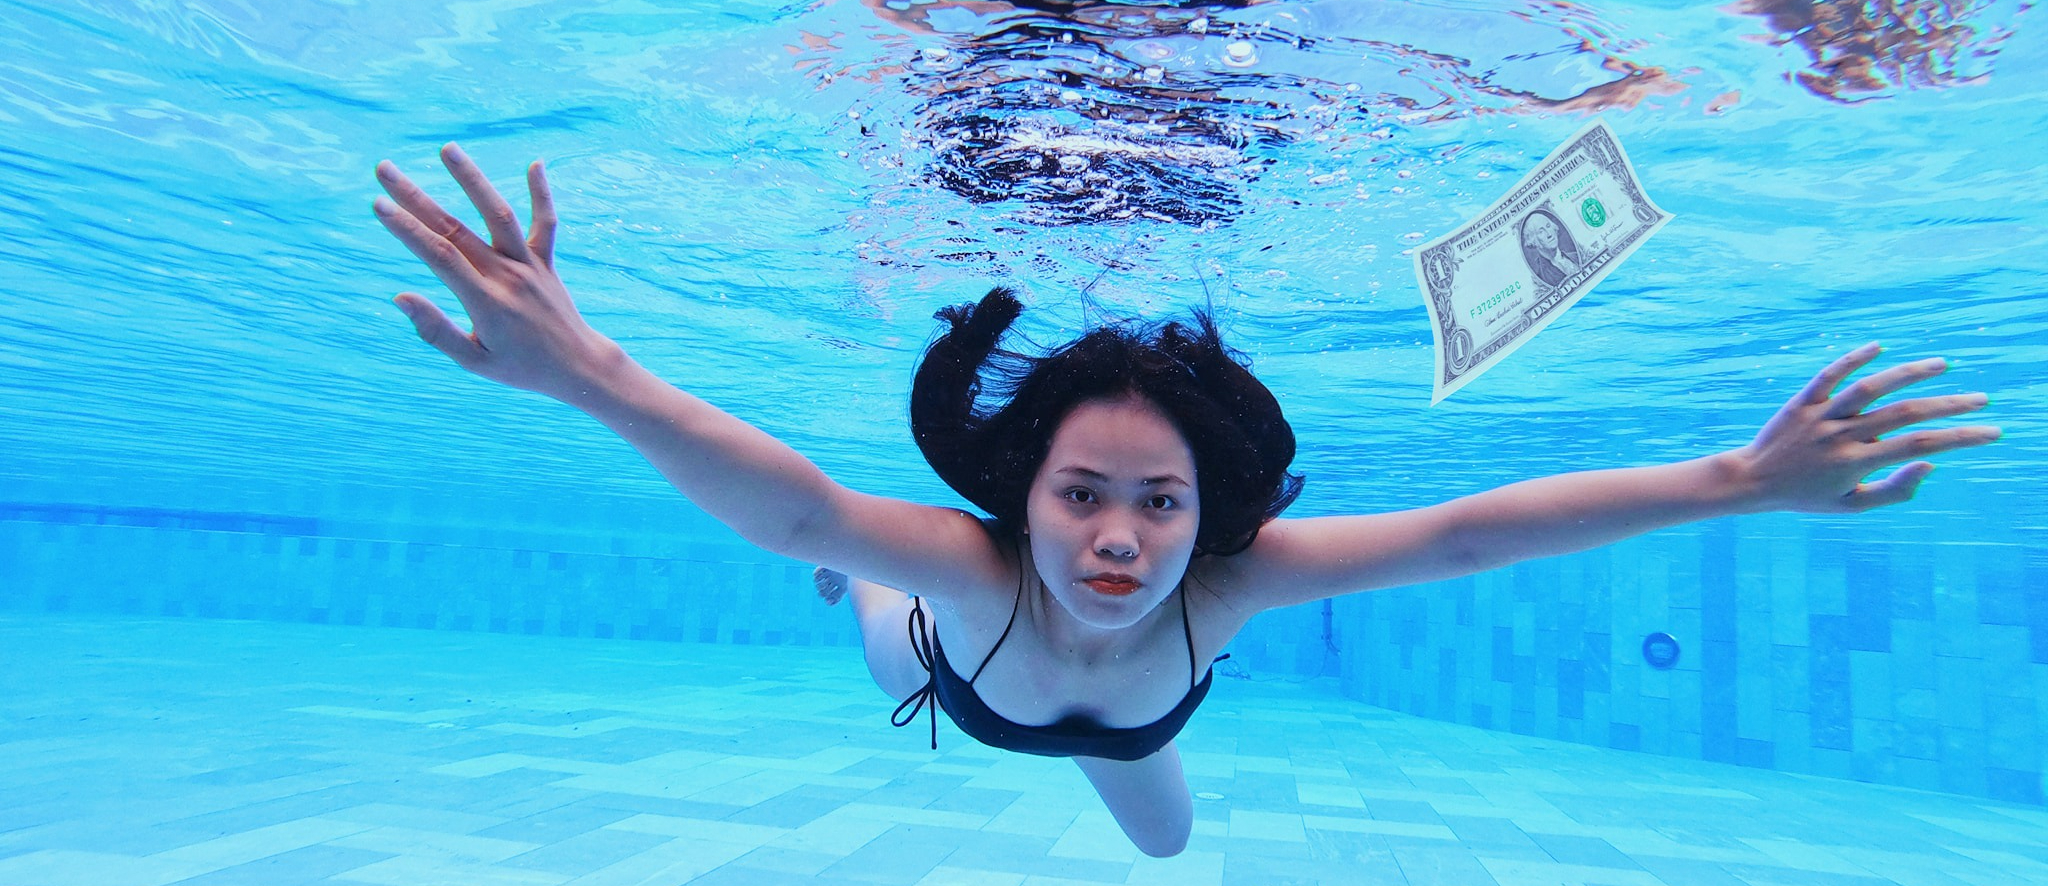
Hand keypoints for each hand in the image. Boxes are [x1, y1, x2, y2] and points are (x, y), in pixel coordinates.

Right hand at [373, 143, 621, 400]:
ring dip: (473, 180)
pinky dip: (541, 194)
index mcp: (485, 302)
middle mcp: (507, 276)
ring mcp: (529, 265)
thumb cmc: (521, 368)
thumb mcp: (474, 362)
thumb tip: (400, 296)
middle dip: (416, 197)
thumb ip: (436, 331)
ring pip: (499, 215)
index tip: (378, 204)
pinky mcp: (546, 262)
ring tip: (447, 148)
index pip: (440, 257)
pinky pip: (546, 224)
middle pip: (456, 229)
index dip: (407, 230)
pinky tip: (535, 163)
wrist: (579, 367)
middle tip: (384, 168)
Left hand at [1735, 343, 2000, 512]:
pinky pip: (1829, 375)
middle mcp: (1841, 436)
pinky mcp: (1801, 401)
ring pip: (1870, 388)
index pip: (1918, 445)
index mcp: (1857, 463)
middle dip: (1948, 405)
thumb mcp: (1852, 506)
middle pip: (1903, 414)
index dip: (1959, 437)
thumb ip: (1894, 489)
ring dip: (1908, 373)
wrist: (1752, 481)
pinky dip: (1854, 358)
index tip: (1991, 431)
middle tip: (1981, 399)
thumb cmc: (1807, 496)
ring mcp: (1821, 416)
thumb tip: (1932, 462)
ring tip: (1942, 364)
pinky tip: (1880, 346)